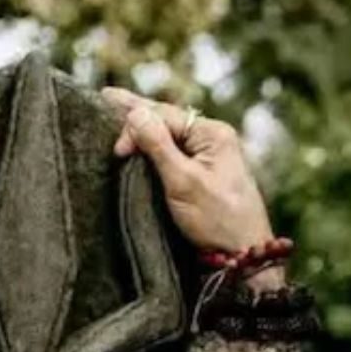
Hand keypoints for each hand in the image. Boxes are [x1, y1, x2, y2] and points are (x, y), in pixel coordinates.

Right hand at [101, 87, 272, 253]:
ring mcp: (213, 156)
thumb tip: (136, 113)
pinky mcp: (208, 174)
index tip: (118, 152)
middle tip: (106, 97)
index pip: (163, 115)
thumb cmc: (218, 220)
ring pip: (170, 135)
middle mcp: (214, 139)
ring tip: (119, 110)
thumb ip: (158, 145)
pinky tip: (144, 140)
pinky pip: (177, 151)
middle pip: (167, 119)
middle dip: (137, 112)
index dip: (134, 127)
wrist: (245, 254)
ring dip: (145, 128)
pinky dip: (157, 145)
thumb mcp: (184, 182)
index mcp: (213, 134)